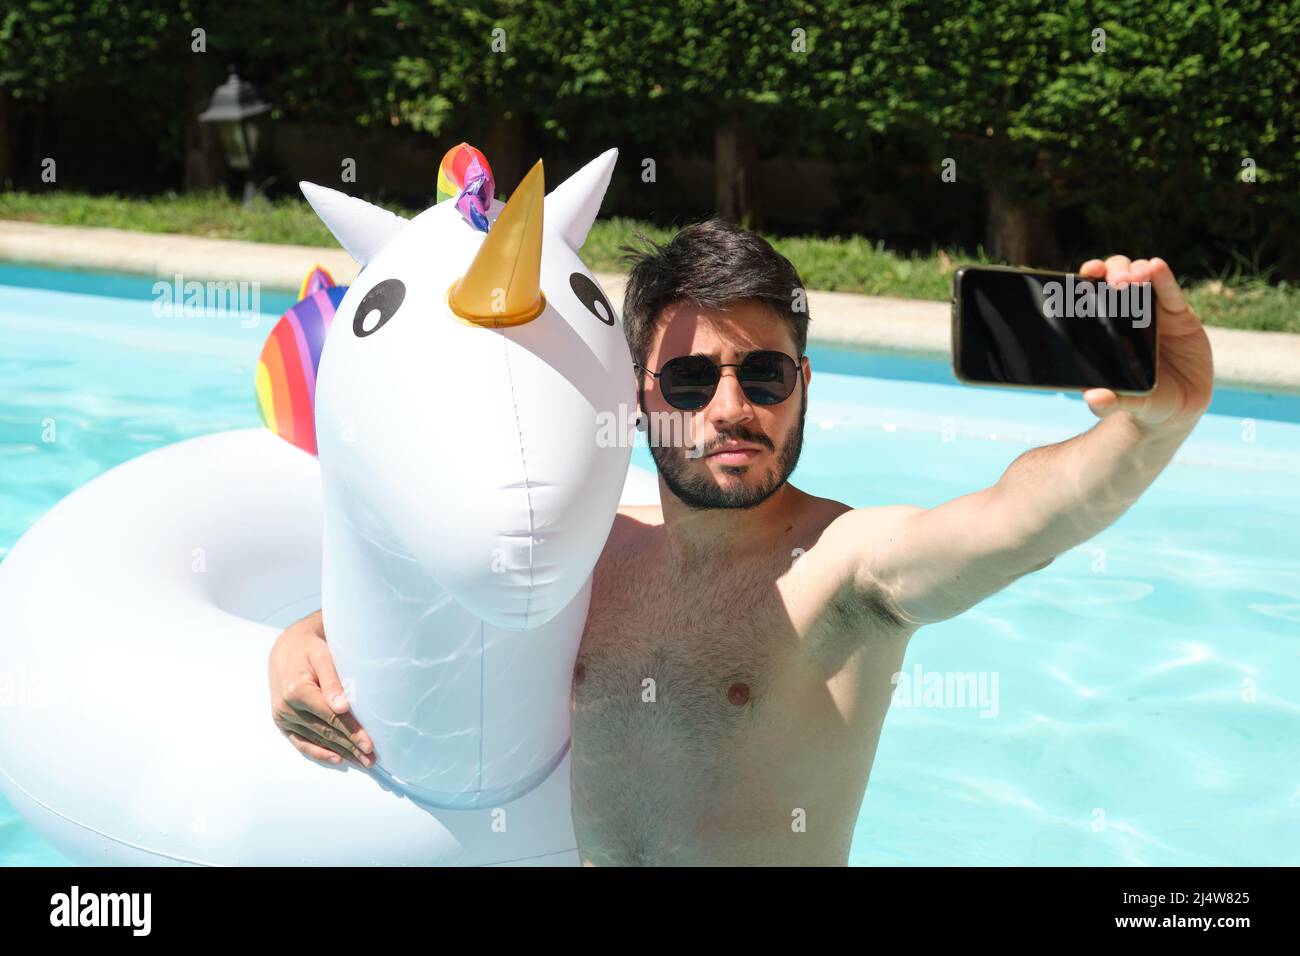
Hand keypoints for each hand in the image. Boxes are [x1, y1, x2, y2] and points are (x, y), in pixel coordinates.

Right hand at [269, 610, 374, 767]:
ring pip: (316, 739)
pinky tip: (337, 759)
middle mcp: (286, 707)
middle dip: (350, 747)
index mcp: (297, 691)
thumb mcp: (323, 656)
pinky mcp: (282, 723)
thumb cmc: (310, 649)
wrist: (286, 649)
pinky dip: (319, 752)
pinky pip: (301, 742)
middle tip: (371, 759)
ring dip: (340, 752)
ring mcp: (283, 717)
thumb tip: (343, 707)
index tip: (368, 745)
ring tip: (361, 762)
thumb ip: (332, 681)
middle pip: (326, 732)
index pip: (331, 717)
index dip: (351, 732)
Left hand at [1078, 255, 1213, 434]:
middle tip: (1114, 283)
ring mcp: (1155, 313)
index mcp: (1105, 329)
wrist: (1177, 412)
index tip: (1086, 274)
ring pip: (1143, 278)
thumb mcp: (1125, 403)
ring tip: (1134, 279)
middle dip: (1114, 272)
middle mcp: (1127, 315)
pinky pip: (1171, 294)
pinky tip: (1157, 267)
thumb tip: (1092, 397)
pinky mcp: (1181, 317)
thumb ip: (1108, 402)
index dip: (1089, 279)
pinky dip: (1164, 278)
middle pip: (1118, 277)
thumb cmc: (1141, 402)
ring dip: (1137, 271)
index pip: (1093, 294)